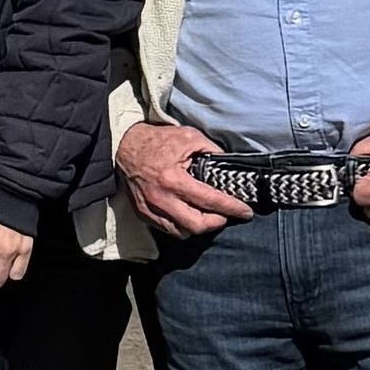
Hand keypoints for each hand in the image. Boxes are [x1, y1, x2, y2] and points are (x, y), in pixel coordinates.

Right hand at [115, 120, 250, 236]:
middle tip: (224, 214)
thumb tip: (227, 166)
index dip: (232, 208)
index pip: (210, 201)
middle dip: (216, 222)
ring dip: (198, 226)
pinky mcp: (142, 213)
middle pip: (197, 225)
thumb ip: (211, 151)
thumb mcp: (189, 137)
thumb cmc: (157, 141)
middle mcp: (161, 198)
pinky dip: (181, 226)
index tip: (245, 212)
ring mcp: (150, 208)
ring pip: (182, 232)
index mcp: (174, 179)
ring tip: (206, 215)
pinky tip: (187, 215)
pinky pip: (167, 229)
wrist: (123, 146)